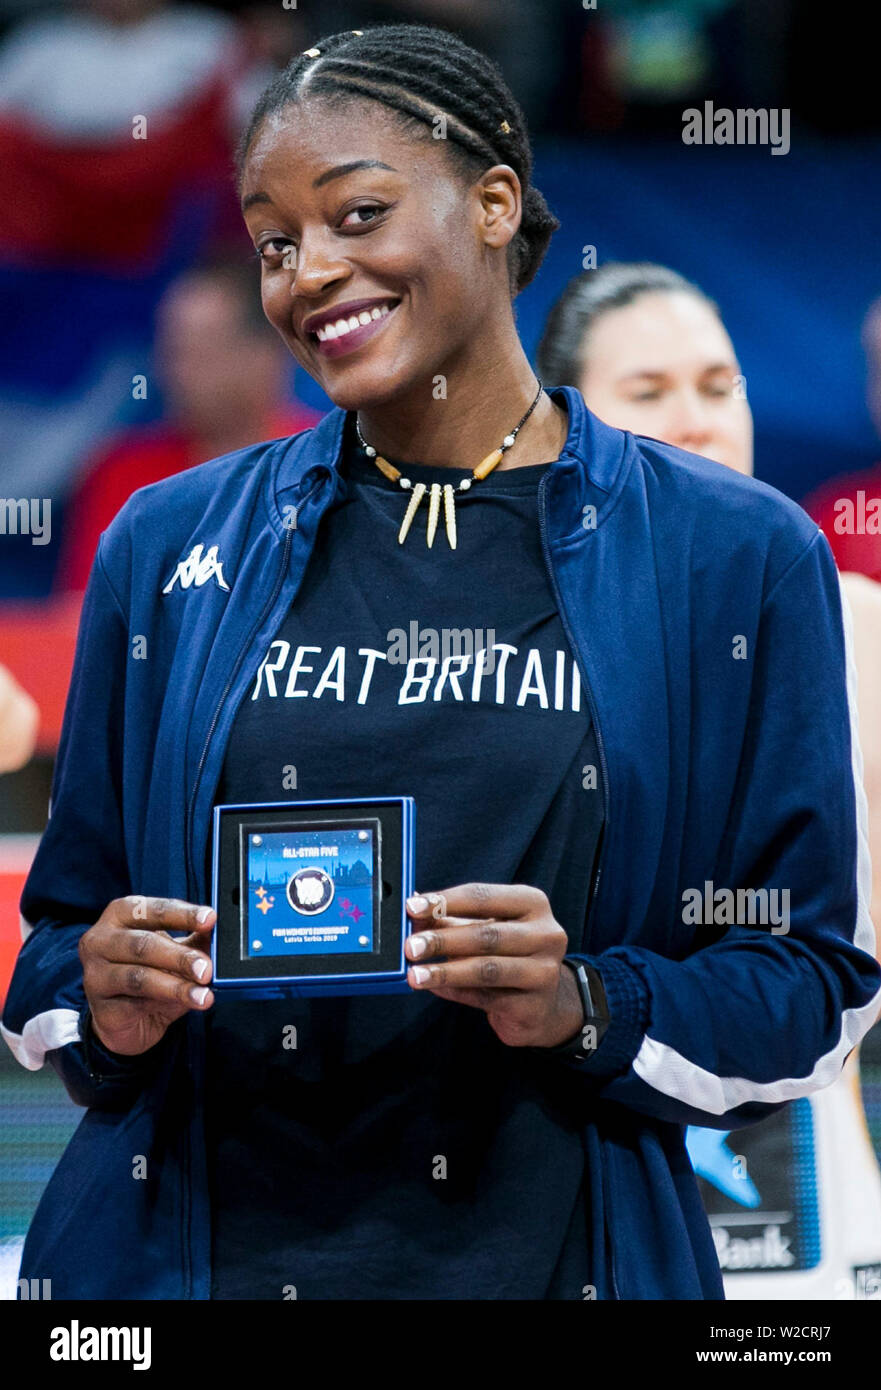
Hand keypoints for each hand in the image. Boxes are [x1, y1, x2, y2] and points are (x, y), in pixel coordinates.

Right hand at [78, 896, 215, 1055]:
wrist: (126, 1020)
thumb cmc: (150, 974)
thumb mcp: (175, 953)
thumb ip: (195, 940)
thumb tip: (221, 933)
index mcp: (120, 915)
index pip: (151, 910)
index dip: (182, 914)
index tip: (210, 919)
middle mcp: (100, 940)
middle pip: (143, 944)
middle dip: (180, 956)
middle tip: (207, 968)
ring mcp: (95, 975)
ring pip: (139, 977)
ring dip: (176, 986)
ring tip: (203, 994)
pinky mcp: (100, 1007)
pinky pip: (134, 1004)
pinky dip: (166, 1004)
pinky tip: (188, 1005)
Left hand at [403, 883, 583, 1048]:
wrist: (541, 1003)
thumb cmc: (507, 955)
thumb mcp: (481, 928)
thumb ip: (448, 920)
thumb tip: (413, 912)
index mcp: (532, 903)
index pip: (482, 897)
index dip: (445, 902)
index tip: (412, 908)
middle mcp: (546, 934)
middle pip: (486, 934)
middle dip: (442, 940)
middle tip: (410, 946)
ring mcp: (544, 972)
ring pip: (486, 969)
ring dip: (445, 971)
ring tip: (416, 975)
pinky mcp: (534, 1006)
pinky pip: (486, 998)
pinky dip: (456, 992)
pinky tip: (435, 988)